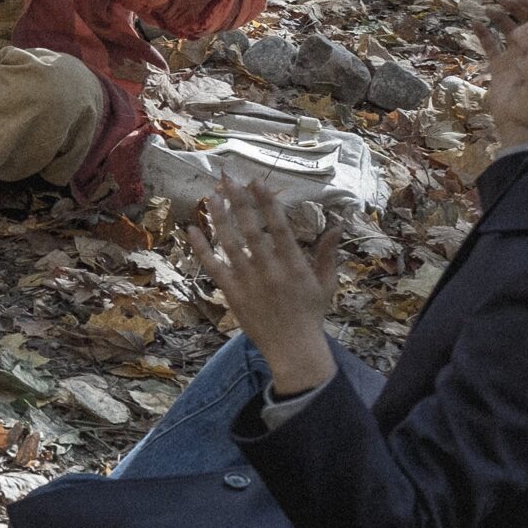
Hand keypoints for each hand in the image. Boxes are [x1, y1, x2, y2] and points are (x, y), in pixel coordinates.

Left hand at [185, 180, 339, 395]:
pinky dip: (201, 248)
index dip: (267, 203)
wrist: (293, 348)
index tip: (257, 182)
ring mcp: (248, 281)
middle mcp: (269, 269)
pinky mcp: (232, 293)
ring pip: (229, 243)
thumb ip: (327, 254)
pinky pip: (213, 266)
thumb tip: (336, 226)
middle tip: (228, 179)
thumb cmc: (311, 314)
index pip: (279, 226)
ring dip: (219, 218)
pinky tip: (191, 229)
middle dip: (239, 202)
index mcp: (294, 264)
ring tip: (211, 196)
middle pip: (251, 229)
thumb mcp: (325, 283)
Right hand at [470, 0, 527, 148]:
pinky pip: (490, 47)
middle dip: (512, 7)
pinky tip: (475, 24)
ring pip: (506, 31)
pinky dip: (483, 35)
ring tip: (488, 9)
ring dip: (498, 18)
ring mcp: (515, 56)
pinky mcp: (499, 67)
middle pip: (523, 21)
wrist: (525, 120)